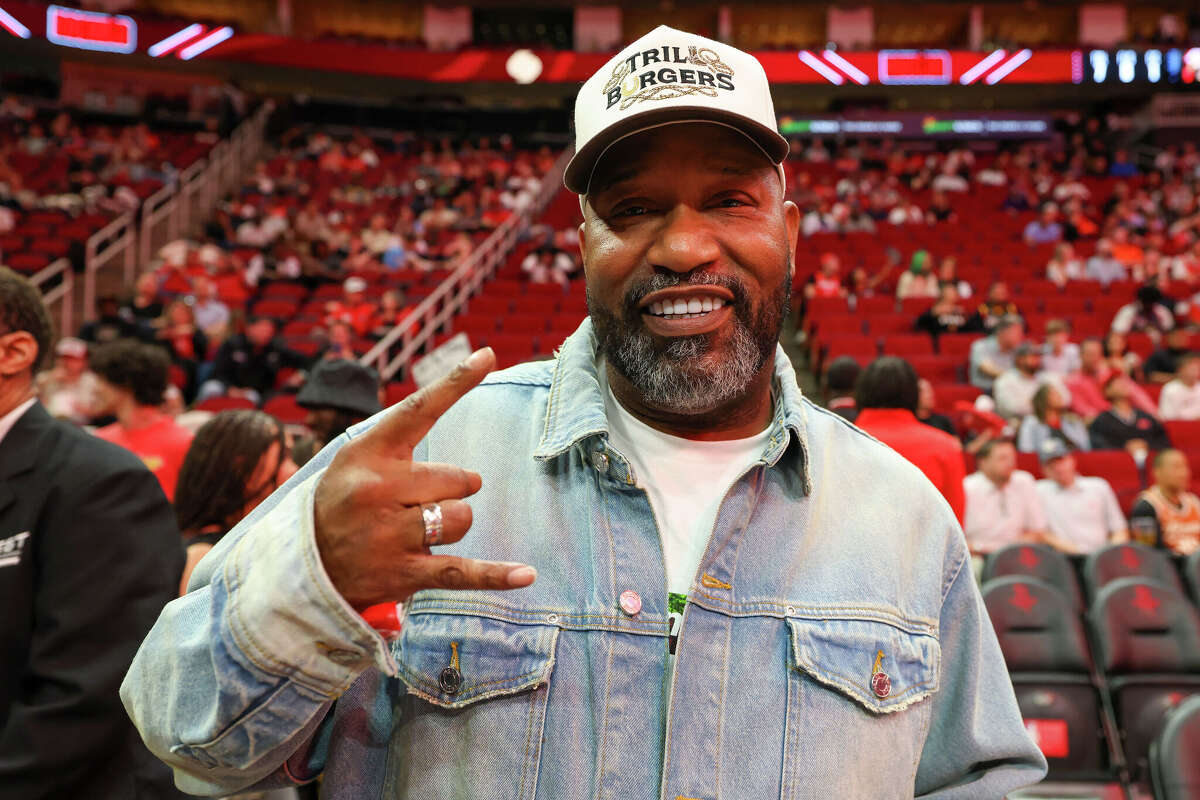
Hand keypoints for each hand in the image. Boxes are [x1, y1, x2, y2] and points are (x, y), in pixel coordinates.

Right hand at [313, 347, 534, 610]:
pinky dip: (496, 576)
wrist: (304, 565)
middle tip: (417, 501)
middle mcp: (379, 491)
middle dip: (451, 490)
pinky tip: (527, 576)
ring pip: (461, 518)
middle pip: (456, 479)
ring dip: (453, 523)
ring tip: (418, 530)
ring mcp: (391, 535)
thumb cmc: (345, 500)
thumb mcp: (357, 458)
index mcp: (369, 454)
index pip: (418, 410)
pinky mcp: (405, 573)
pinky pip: (461, 572)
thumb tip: (475, 445)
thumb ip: (406, 439)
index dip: (455, 382)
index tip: (488, 356)